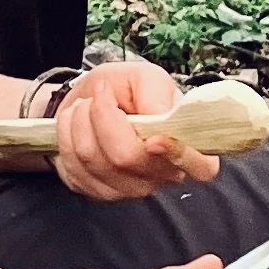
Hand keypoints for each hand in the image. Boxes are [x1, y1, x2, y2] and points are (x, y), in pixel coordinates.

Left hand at [52, 62, 220, 200]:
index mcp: (189, 146)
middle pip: (129, 159)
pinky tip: (75, 124)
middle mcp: (163, 175)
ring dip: (81, 123)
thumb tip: (159, 115)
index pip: (201, 167)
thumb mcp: (143, 76)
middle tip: (99, 97)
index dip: (177, 155)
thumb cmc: (124, 91)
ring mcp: (129, 189)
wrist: (87, 102)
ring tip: (85, 106)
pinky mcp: (98, 192)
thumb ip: (155, 91)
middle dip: (104, 118)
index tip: (154, 139)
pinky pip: (75, 168)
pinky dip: (67, 136)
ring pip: (96, 161)